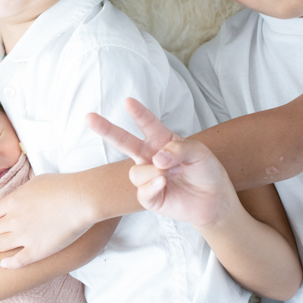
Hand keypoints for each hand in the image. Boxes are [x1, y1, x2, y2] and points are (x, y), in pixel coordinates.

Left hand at [0, 172, 91, 268]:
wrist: (81, 199)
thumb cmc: (63, 186)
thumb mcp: (36, 182)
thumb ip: (23, 192)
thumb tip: (18, 197)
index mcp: (13, 201)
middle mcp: (13, 219)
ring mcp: (24, 236)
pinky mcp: (36, 251)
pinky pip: (16, 262)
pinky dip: (8, 264)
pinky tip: (5, 264)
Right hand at [90, 99, 236, 227]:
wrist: (214, 200)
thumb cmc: (206, 171)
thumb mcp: (199, 152)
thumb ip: (179, 148)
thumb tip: (156, 156)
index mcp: (161, 140)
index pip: (147, 123)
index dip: (138, 113)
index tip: (128, 101)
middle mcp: (150, 156)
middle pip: (123, 141)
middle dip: (106, 129)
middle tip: (89, 117)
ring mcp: (148, 176)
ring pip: (136, 171)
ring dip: (153, 171)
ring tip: (172, 173)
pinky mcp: (149, 197)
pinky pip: (142, 191)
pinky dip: (152, 186)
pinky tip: (164, 183)